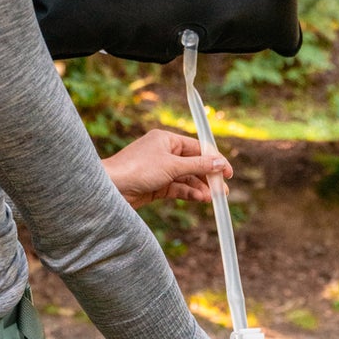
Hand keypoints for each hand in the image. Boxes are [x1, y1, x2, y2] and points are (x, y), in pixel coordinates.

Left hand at [102, 129, 231, 207]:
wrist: (110, 188)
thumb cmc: (137, 169)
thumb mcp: (172, 166)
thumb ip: (198, 165)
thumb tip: (220, 163)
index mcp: (166, 139)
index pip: (197, 148)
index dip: (215, 160)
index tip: (229, 172)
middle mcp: (164, 152)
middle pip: (193, 164)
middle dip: (209, 177)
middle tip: (223, 190)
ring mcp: (159, 169)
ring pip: (186, 178)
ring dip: (200, 187)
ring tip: (213, 198)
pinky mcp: (155, 185)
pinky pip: (177, 188)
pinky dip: (188, 193)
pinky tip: (199, 198)